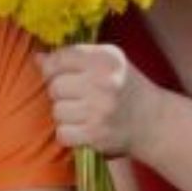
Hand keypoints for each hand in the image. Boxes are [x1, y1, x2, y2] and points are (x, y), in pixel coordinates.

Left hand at [37, 44, 161, 157]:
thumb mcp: (107, 62)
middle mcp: (104, 81)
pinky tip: (84, 129)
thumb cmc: (124, 87)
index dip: (52, 68)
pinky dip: (70, 134)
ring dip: (66, 115)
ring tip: (83, 113)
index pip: (60, 58)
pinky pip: (63, 133)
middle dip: (61, 93)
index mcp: (106, 58)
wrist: (153, 121)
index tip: (60, 74)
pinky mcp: (97, 134)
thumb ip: (73, 57)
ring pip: (57, 111)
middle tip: (78, 97)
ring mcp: (100, 109)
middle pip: (55, 86)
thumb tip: (38, 59)